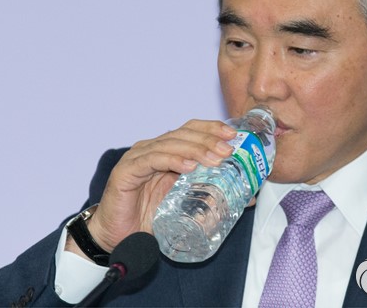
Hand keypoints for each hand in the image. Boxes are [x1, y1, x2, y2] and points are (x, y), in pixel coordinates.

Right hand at [80, 119, 237, 252]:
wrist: (118, 238)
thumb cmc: (149, 219)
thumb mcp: (186, 204)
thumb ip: (211, 196)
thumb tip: (248, 197)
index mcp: (166, 151)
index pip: (190, 130)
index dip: (211, 128)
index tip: (234, 134)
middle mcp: (151, 148)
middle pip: (182, 133)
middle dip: (208, 139)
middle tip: (228, 149)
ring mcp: (137, 157)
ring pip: (169, 144)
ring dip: (195, 149)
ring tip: (215, 158)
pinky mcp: (126, 171)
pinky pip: (151, 160)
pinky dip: (171, 160)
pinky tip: (187, 167)